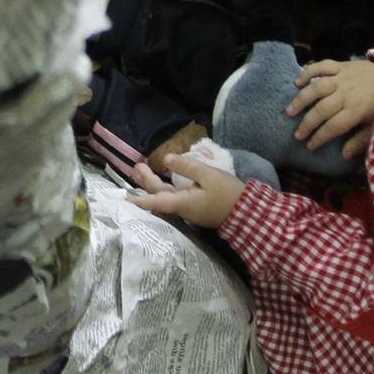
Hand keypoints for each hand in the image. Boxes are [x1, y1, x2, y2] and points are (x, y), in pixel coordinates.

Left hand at [128, 155, 245, 228]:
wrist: (250, 214)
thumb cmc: (229, 194)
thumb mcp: (209, 176)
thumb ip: (187, 167)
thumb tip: (166, 158)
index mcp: (183, 202)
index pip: (155, 201)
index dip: (139, 199)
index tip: (123, 198)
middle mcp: (183, 209)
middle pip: (160, 196)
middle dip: (146, 182)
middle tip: (136, 167)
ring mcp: (190, 210)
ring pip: (167, 197)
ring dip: (154, 185)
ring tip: (143, 172)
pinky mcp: (197, 208)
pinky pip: (176, 199)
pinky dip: (165, 190)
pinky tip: (163, 184)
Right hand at [287, 58, 373, 158]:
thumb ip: (361, 140)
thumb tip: (344, 155)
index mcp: (357, 110)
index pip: (333, 126)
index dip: (319, 137)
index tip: (309, 145)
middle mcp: (347, 94)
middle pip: (321, 109)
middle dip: (307, 123)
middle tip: (297, 134)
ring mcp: (342, 78)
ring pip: (317, 88)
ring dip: (301, 99)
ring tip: (290, 111)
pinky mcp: (341, 65)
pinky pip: (321, 66)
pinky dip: (308, 72)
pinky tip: (297, 82)